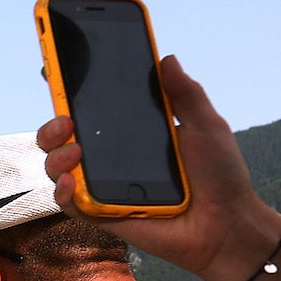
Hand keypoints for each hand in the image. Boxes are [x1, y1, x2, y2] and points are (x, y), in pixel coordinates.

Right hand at [39, 57, 280, 280]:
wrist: (227, 222)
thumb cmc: (221, 175)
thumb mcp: (207, 126)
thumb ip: (186, 94)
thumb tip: (166, 58)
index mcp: (132, 135)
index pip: (93, 113)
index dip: (70, 97)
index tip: (57, 77)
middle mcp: (111, 160)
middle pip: (63, 140)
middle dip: (52, 127)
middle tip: (66, 121)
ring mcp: (104, 187)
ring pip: (58, 169)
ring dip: (55, 157)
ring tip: (73, 153)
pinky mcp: (103, 215)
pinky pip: (71, 204)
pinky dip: (63, 193)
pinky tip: (70, 182)